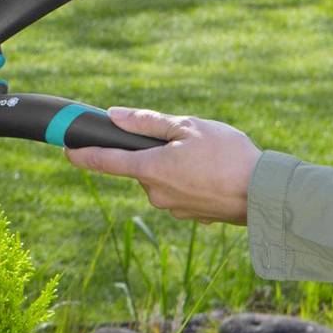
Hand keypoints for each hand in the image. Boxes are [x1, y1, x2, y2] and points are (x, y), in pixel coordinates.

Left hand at [64, 108, 257, 223]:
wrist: (266, 195)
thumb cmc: (230, 156)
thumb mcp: (188, 127)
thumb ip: (146, 123)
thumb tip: (114, 116)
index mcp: (150, 169)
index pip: (104, 161)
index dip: (81, 154)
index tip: (66, 148)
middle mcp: (154, 193)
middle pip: (141, 167)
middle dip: (156, 153)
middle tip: (186, 141)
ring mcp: (172, 208)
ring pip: (163, 179)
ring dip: (176, 167)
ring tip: (209, 159)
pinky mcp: (190, 216)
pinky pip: (181, 192)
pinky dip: (191, 181)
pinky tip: (215, 175)